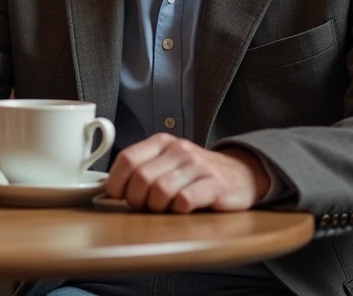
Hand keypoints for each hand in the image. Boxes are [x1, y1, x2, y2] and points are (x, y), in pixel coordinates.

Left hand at [105, 134, 269, 212]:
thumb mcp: (167, 162)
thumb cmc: (196, 173)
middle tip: (145, 206)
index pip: (127, 159)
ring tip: (164, 207)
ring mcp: (197, 165)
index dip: (117, 182)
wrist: (241, 174)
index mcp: (161, 142)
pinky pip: (184, 200)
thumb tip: (111, 188)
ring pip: (160, 190)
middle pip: (141, 178)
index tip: (117, 196)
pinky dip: (177, 209)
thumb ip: (142, 169)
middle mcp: (178, 149)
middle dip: (136, 199)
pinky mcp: (215, 183)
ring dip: (157, 206)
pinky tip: (182, 208)